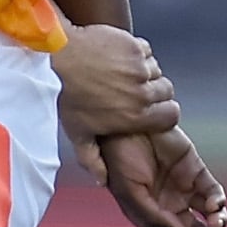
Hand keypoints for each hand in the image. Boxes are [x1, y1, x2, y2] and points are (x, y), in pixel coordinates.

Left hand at [55, 21, 180, 170]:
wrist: (55, 60)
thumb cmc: (65, 97)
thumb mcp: (78, 135)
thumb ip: (94, 160)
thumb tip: (103, 181)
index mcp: (134, 116)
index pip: (171, 115)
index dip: (163, 113)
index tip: (150, 110)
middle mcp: (141, 92)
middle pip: (166, 92)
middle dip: (154, 92)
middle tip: (135, 91)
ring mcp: (138, 66)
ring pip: (155, 70)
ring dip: (144, 73)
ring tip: (124, 74)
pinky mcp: (132, 45)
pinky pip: (145, 51)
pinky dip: (136, 54)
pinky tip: (118, 58)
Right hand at [97, 125, 226, 226]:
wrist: (125, 125)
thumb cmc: (119, 160)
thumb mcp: (130, 193)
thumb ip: (155, 215)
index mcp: (150, 215)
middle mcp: (169, 204)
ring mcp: (183, 187)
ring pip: (207, 212)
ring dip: (216, 222)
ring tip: (216, 225)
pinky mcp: (195, 169)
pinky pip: (211, 190)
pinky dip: (217, 200)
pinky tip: (214, 205)